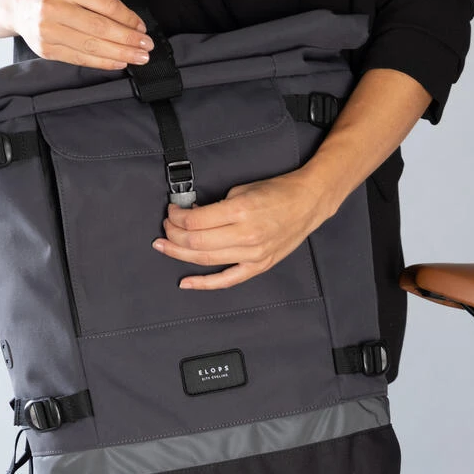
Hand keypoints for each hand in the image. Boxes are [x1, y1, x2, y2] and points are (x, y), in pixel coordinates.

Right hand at [11, 0, 153, 69]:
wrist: (19, 7)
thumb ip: (98, 3)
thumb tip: (131, 25)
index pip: (105, 5)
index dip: (128, 19)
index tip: (142, 28)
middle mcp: (54, 8)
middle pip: (101, 28)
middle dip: (128, 40)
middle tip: (146, 46)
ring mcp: (49, 31)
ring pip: (92, 46)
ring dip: (121, 54)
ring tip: (138, 57)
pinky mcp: (47, 50)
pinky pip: (82, 59)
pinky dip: (104, 62)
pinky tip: (119, 63)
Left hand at [151, 169, 338, 289]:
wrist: (308, 203)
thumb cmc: (277, 192)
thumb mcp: (242, 189)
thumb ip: (216, 207)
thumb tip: (191, 217)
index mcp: (240, 211)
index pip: (195, 221)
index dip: (176, 217)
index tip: (171, 212)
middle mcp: (246, 235)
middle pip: (195, 242)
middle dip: (173, 235)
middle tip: (165, 228)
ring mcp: (253, 254)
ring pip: (205, 260)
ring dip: (179, 254)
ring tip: (165, 247)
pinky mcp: (258, 266)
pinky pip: (227, 280)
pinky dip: (204, 283)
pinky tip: (186, 283)